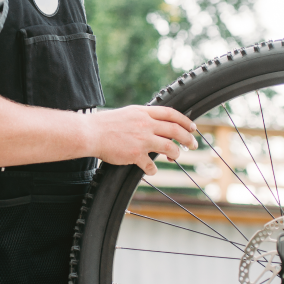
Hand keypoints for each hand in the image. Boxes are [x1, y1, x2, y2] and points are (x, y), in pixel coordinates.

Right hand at [82, 106, 198, 175]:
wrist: (90, 133)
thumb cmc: (105, 124)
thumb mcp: (127, 113)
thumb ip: (143, 117)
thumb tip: (156, 124)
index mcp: (144, 113)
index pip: (171, 113)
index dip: (185, 120)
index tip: (192, 127)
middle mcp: (145, 124)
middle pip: (175, 130)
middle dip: (188, 138)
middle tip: (193, 145)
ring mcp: (142, 140)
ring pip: (169, 147)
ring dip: (176, 154)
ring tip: (175, 157)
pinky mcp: (135, 154)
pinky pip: (151, 165)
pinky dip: (153, 169)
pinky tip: (152, 170)